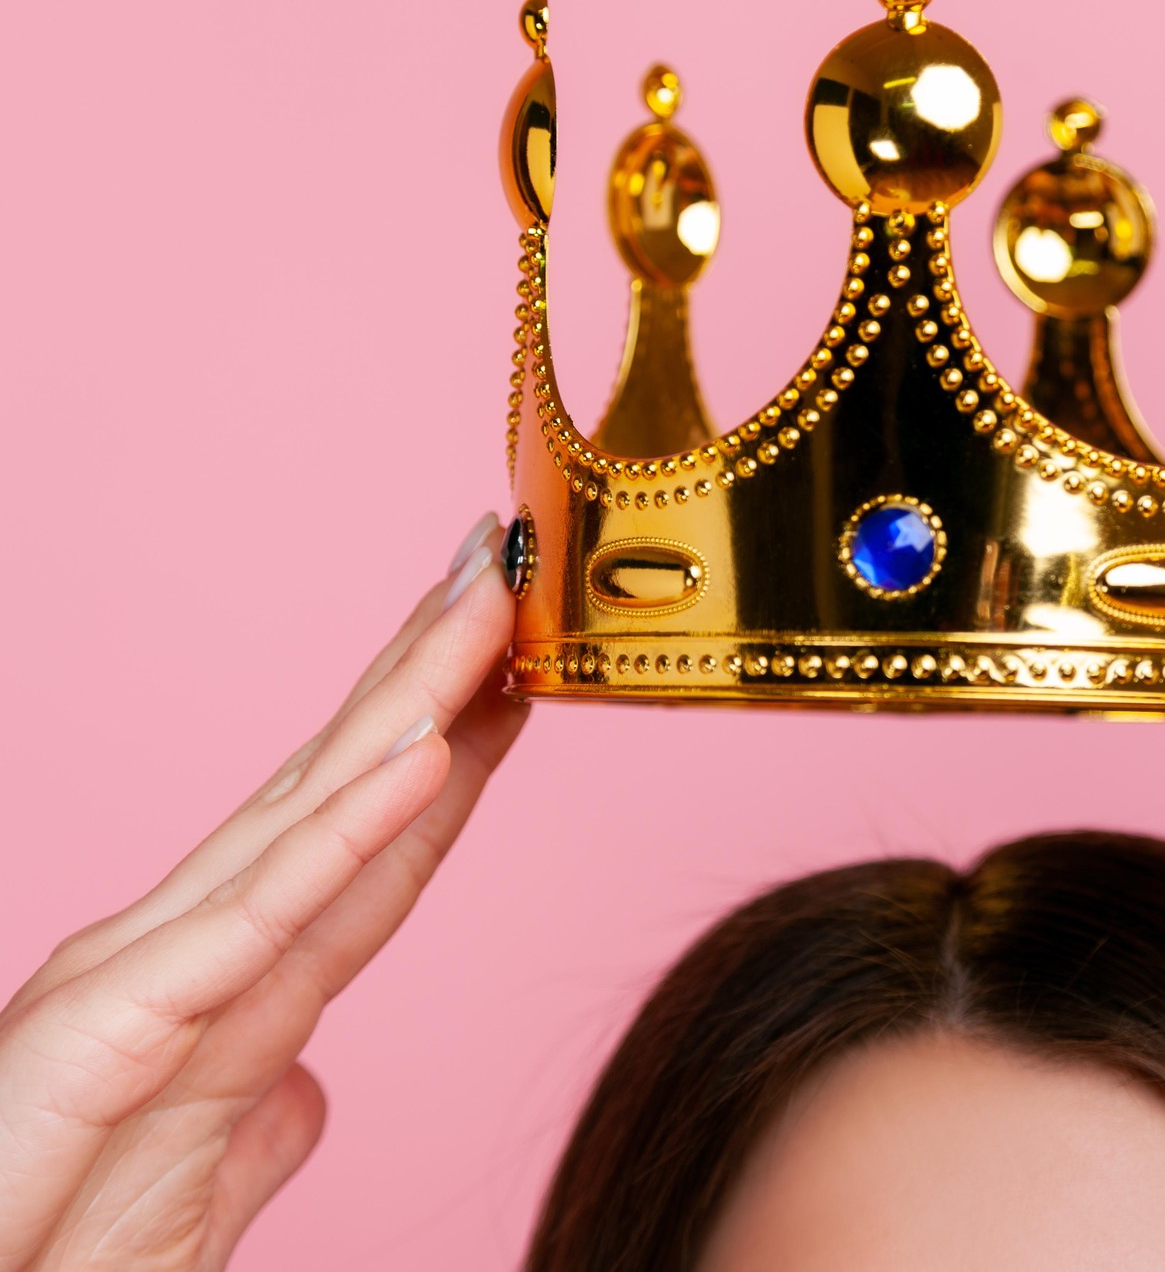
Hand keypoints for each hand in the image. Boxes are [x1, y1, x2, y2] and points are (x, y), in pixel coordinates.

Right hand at [0, 515, 525, 1271]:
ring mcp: (140, 978)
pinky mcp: (108, 1030)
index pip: (359, 847)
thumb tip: (307, 1080)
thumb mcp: (186, 1197)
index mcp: (210, 987)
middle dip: (430, 676)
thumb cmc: (42, 1265)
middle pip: (339, 791)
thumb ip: (253, 1125)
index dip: (443, 751)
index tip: (515, 669)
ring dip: (411, 704)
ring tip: (490, 604)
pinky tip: (428, 755)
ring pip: (309, 815)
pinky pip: (258, 920)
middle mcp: (177, 953)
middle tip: (508, 565)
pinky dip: (348, 834)